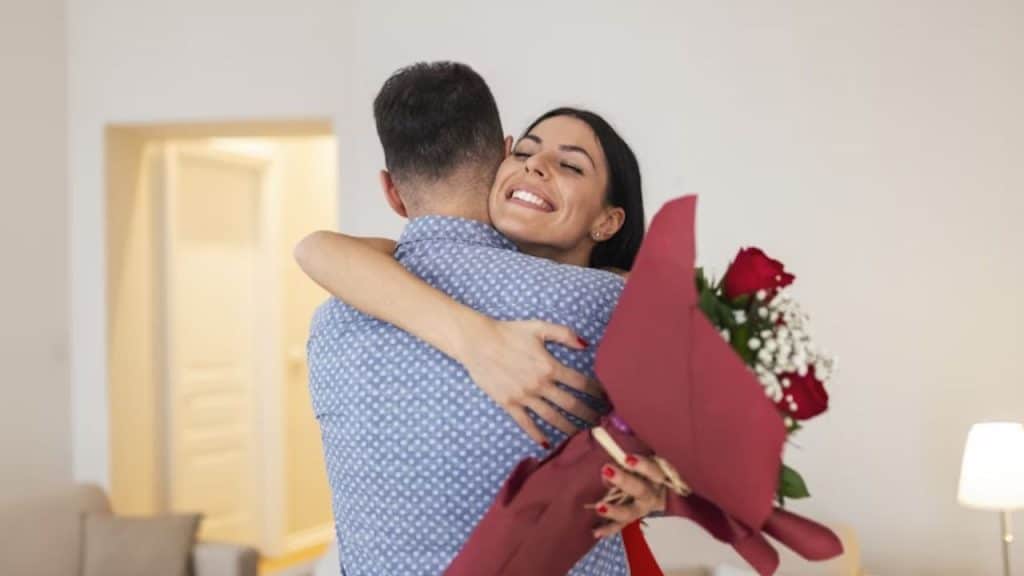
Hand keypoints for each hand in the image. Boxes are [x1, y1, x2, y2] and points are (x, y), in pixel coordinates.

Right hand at [457, 318, 605, 446]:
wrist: (477, 342)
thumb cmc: (508, 332)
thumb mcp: (538, 327)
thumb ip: (564, 334)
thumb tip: (586, 345)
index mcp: (550, 366)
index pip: (581, 383)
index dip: (597, 392)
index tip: (607, 399)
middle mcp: (540, 385)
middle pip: (571, 404)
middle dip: (588, 414)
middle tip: (600, 422)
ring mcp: (524, 397)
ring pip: (552, 417)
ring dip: (569, 427)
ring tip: (582, 434)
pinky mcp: (509, 404)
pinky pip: (526, 423)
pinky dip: (537, 435)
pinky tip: (548, 443)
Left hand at [590, 455, 668, 537]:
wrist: (658, 492)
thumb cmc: (645, 470)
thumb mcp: (642, 463)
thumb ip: (627, 461)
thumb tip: (605, 463)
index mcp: (658, 477)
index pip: (654, 471)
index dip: (643, 465)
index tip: (627, 458)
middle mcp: (652, 494)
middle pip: (641, 490)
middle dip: (624, 481)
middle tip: (606, 470)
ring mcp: (642, 509)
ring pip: (630, 512)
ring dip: (614, 510)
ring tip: (599, 507)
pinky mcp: (632, 519)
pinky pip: (620, 525)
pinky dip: (608, 529)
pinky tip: (595, 532)